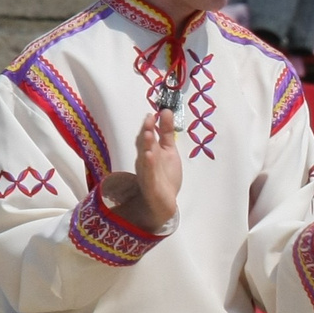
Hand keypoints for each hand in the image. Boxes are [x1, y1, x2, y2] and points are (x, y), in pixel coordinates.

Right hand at [98, 109, 182, 232]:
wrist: (164, 201)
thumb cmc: (165, 174)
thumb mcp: (169, 150)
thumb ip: (166, 132)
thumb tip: (165, 111)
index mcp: (150, 151)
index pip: (147, 136)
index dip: (149, 125)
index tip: (153, 114)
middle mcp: (146, 160)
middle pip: (144, 144)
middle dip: (146, 131)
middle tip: (149, 119)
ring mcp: (147, 171)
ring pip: (145, 156)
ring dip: (146, 145)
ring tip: (148, 133)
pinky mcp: (151, 184)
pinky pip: (149, 173)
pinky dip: (149, 164)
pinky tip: (149, 155)